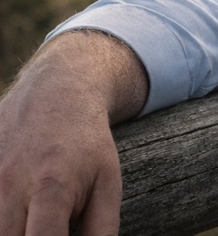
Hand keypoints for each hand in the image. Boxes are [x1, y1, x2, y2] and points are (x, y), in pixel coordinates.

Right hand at [0, 31, 146, 234]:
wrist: (55, 94)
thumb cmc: (87, 144)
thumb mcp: (108, 183)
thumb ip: (101, 229)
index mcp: (51, 190)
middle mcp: (9, 188)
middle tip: (54, 226)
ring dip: (15, 229)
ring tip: (39, 214)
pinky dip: (3, 217)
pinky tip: (20, 208)